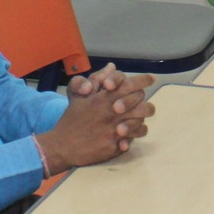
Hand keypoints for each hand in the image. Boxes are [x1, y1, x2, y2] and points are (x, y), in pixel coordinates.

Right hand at [35, 63, 157, 172]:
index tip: (151, 78)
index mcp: (103, 99)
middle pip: (142, 104)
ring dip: (140, 119)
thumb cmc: (71, 119)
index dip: (143, 80)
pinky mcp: (115, 147)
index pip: (129, 85)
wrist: (62, 146)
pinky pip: (133, 139)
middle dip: (144, 102)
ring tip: (136, 119)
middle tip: (142, 103)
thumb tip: (111, 66)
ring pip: (141, 122)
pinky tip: (129, 133)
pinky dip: (133, 135)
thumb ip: (96, 80)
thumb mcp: (79, 96)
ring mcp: (114, 131)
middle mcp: (111, 114)